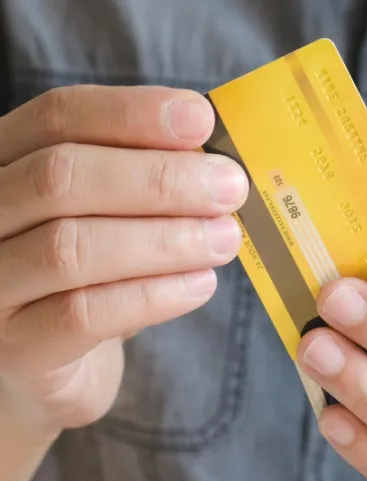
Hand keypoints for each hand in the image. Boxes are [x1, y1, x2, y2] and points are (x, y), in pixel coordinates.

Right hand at [0, 86, 247, 434]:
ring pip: (73, 248)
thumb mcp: (107, 221)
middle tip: (230, 189)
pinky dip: (154, 295)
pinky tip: (201, 285)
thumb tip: (216, 165)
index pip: (59, 118)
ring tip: (224, 239)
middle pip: (62, 178)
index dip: (133, 114)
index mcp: (5, 165)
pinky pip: (86, 315)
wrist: (43, 367)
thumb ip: (143, 188)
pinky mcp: (17, 349)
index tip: (201, 120)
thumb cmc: (86, 282)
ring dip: (166, 240)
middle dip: (160, 180)